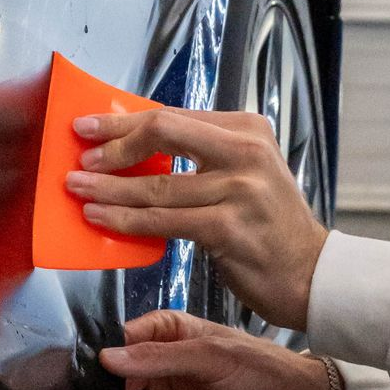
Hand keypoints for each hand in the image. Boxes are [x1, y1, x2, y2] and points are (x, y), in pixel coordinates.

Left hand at [67, 106, 328, 329]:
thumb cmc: (269, 227)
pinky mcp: (228, 227)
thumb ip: (204, 156)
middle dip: (114, 144)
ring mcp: (240, 189)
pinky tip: (101, 219)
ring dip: (109, 188)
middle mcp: (247, 152)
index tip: (89, 126)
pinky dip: (126, 220)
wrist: (310, 274)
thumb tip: (137, 146)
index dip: (125, 121)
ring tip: (79, 189)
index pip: (174, 115)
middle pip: (163, 132)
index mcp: (248, 130)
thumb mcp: (246, 175)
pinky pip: (162, 221)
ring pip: (156, 183)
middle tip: (81, 157)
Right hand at [101, 310, 332, 389]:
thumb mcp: (215, 356)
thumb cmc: (266, 375)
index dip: (107, 346)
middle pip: (117, 376)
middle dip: (95, 385)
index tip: (78, 357)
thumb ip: (162, 358)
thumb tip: (108, 358)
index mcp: (175, 336)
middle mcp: (163, 370)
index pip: (130, 337)